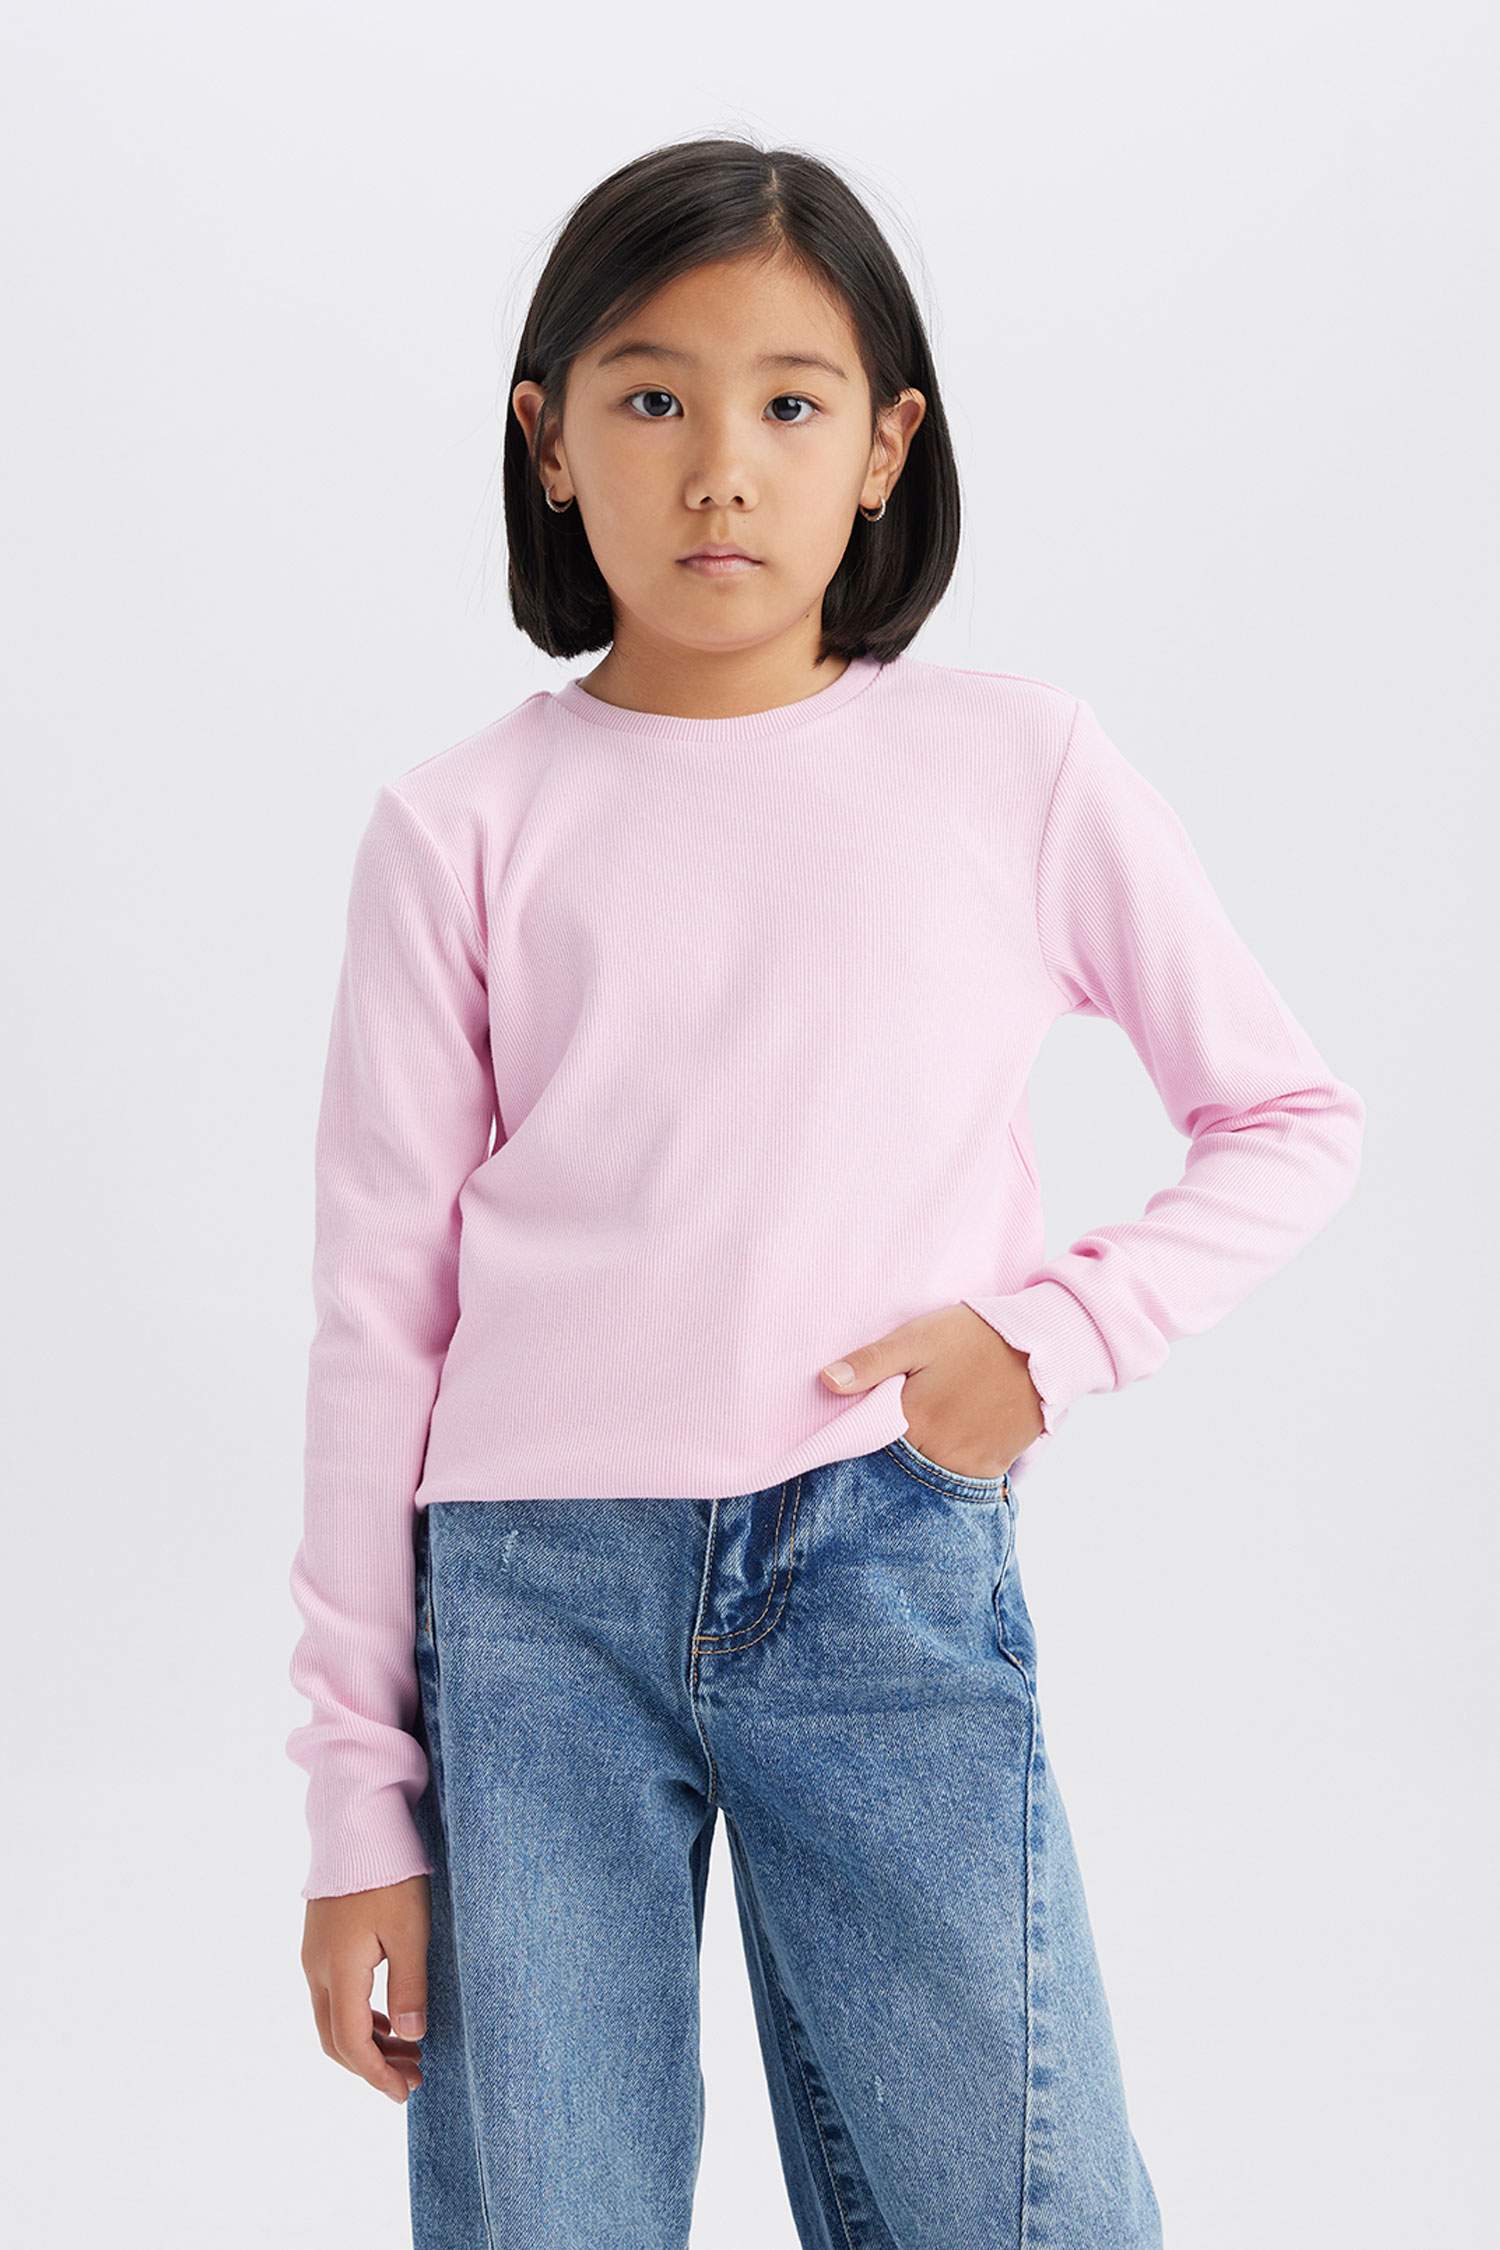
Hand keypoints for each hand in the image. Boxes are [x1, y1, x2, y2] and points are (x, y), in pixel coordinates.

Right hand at [300, 1874, 430, 2103]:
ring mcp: (314, 1954)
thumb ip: (409, 1987)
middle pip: (335, 2039)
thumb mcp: (410, 1931)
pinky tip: (387, 2019)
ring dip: (367, 2042)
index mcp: (339, 1970)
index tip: (405, 2092)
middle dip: (372, 2066)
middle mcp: (317, 1968)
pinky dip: (359, 2017)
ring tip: (408, 2051)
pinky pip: (333, 1996)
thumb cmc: (389, 1874)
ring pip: (332, 2019)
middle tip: (413, 2076)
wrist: (357, 1823)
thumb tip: (411, 2038)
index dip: (377, 2075)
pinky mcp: (320, 1941)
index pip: (351, 2043)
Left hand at [819, 1303, 1043, 1480]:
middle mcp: (936, 1453)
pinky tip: (949, 1444)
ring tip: (927, 1434)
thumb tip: (825, 1382)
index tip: (857, 1425)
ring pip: (927, 1477)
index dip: (860, 1435)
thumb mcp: (918, 1337)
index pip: (867, 1443)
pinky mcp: (993, 1467)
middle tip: (900, 1425)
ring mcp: (967, 1465)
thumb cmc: (976, 1336)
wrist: (1045, 1347)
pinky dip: (950, 1469)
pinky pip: (961, 1482)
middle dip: (888, 1454)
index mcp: (911, 1421)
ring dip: (919, 1465)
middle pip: (897, 1465)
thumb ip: (872, 1362)